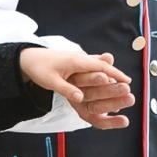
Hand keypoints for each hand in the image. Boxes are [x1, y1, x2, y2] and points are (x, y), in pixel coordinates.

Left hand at [19, 49, 134, 129]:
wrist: (28, 57)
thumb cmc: (38, 69)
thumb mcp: (50, 81)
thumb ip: (66, 89)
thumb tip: (80, 98)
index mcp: (76, 61)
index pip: (100, 67)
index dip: (115, 74)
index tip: (127, 81)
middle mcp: (79, 58)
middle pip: (103, 65)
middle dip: (116, 74)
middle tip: (128, 84)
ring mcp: (78, 59)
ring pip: (97, 65)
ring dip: (109, 72)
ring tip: (120, 82)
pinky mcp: (75, 61)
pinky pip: (91, 66)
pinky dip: (100, 71)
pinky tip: (104, 78)